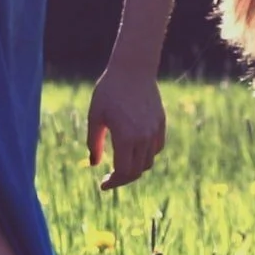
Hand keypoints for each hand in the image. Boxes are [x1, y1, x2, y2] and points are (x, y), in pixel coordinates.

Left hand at [85, 66, 165, 190]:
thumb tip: (94, 164)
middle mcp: (143, 138)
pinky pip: (156, 148)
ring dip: (135, 168)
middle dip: (122, 179)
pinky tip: (134, 151)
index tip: (103, 185)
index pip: (123, 172)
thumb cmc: (108, 91)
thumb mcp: (95, 117)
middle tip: (109, 178)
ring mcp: (154, 131)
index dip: (113, 182)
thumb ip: (93, 143)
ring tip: (120, 164)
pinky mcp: (161, 123)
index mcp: (126, 138)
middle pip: (137, 171)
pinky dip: (146, 155)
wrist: (133, 69)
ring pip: (148, 161)